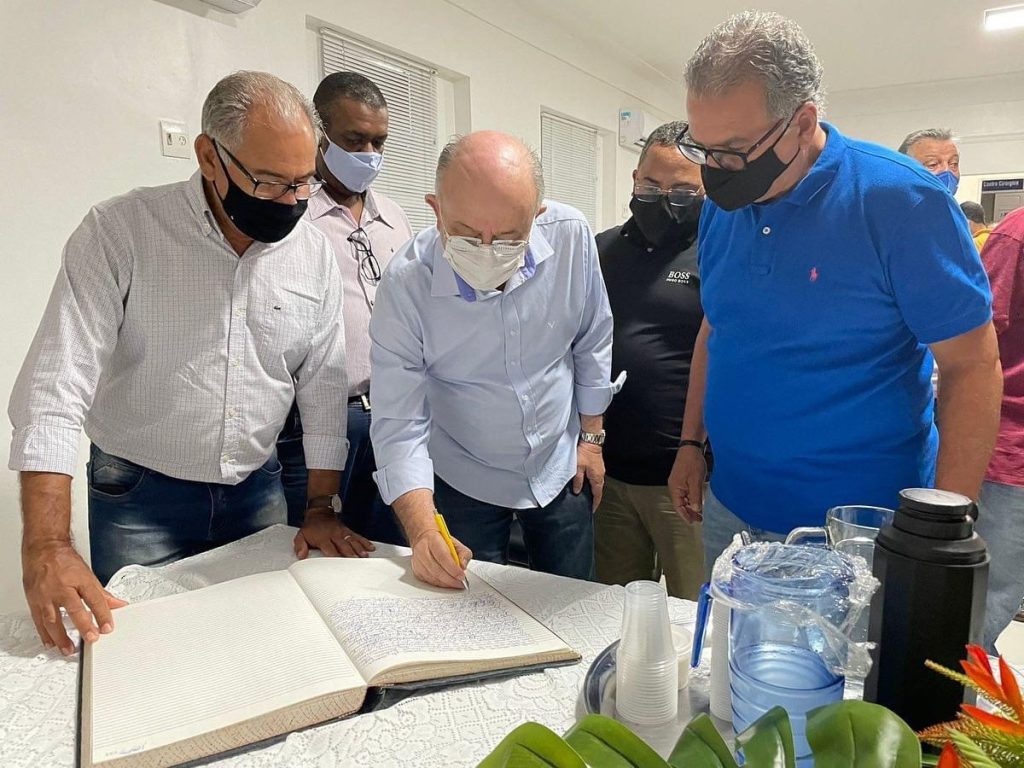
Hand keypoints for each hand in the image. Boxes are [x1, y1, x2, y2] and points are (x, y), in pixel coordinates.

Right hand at [22, 541, 126, 655]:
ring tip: (69, 649)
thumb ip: (102, 594)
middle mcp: (62, 587)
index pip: (95, 598)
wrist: (43, 549)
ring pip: (53, 619)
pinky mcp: (34, 600)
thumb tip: (118, 605)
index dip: (103, 614)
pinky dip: (45, 634)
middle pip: (74, 609)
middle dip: (84, 626)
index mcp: (79, 579)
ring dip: (61, 637)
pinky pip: (39, 621)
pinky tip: (51, 642)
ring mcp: (46, 595)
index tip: (108, 627)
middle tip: (92, 638)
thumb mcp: (88, 575)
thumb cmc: (64, 560)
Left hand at [293, 510, 375, 558]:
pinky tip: (370, 547)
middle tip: (356, 561)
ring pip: (352, 541)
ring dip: (359, 548)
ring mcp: (342, 533)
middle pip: (344, 545)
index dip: (335, 556)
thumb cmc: (311, 527)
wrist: (319, 512)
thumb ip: (300, 546)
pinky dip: (364, 541)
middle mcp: (334, 535)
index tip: (340, 564)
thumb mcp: (301, 536)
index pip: (330, 549)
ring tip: (365, 555)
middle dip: (350, 553)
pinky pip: (357, 536)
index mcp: (323, 538)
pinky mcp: (347, 531)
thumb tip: (301, 555)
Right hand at [409, 529, 471, 589]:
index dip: (452, 568)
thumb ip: (463, 554)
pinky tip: (446, 582)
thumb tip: (463, 566)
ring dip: (445, 583)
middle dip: (450, 579)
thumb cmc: (440, 540)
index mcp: (433, 539)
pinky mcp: (416, 570)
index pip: (443, 556)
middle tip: (460, 582)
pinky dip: (439, 584)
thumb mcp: (456, 543)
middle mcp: (422, 550)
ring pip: (432, 577)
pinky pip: (428, 581)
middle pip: (436, 569)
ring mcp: (417, 561)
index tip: (461, 575)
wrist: (424, 538)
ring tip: (455, 583)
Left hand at [573, 442, 604, 510]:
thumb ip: (578, 480)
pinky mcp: (598, 466)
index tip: (592, 509)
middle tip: (589, 504)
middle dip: (594, 498)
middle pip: (598, 490)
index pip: (597, 495)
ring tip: (587, 495)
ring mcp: (600, 470)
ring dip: (594, 490)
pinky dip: (593, 483)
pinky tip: (587, 483)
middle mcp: (601, 475)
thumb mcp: (578, 468)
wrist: (590, 440)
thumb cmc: (585, 452)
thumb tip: (577, 491)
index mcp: (597, 478)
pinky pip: (596, 478)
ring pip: (598, 484)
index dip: (595, 503)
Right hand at [669, 445, 706, 522]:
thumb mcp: (696, 482)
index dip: (685, 515)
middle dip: (689, 512)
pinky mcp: (683, 479)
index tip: (693, 522)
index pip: (678, 506)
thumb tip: (696, 510)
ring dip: (692, 505)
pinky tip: (699, 500)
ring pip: (684, 498)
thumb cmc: (693, 463)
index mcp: (675, 488)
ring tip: (701, 512)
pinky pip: (686, 492)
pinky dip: (692, 498)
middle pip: (680, 504)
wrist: (691, 448)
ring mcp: (678, 483)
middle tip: (700, 519)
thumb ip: (696, 497)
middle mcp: (674, 487)